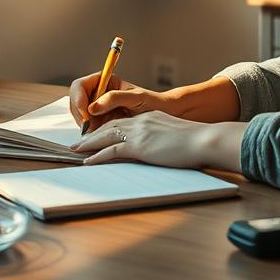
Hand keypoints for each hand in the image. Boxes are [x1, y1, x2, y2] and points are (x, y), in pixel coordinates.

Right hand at [68, 71, 176, 128]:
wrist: (164, 115)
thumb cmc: (153, 102)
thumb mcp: (136, 98)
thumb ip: (114, 98)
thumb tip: (93, 107)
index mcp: (105, 81)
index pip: (80, 86)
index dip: (78, 99)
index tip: (85, 113)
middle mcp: (99, 93)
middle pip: (76, 102)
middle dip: (80, 115)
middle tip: (89, 127)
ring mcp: (98, 108)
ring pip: (80, 116)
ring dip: (85, 125)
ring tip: (98, 132)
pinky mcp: (101, 122)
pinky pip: (88, 127)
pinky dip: (90, 133)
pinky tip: (100, 136)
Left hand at [70, 112, 245, 171]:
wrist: (203, 139)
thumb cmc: (195, 141)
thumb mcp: (174, 135)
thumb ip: (161, 138)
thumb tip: (159, 148)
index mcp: (149, 118)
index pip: (122, 122)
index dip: (106, 128)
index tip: (96, 134)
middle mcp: (141, 121)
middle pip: (109, 126)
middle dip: (92, 134)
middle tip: (78, 142)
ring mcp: (139, 132)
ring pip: (106, 136)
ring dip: (89, 144)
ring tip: (76, 151)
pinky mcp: (139, 145)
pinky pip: (112, 150)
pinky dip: (98, 156)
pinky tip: (89, 161)